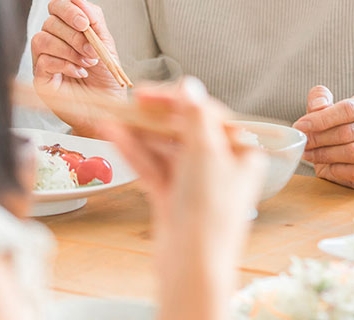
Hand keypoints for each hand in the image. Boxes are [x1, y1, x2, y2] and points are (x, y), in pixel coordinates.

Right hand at [30, 0, 126, 130]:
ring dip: (70, 50)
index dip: (69, 10)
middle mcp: (53, 40)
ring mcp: (43, 58)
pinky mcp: (40, 77)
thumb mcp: (105, 42)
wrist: (108, 104)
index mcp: (68, 28)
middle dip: (75, 36)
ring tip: (88, 62)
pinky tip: (79, 72)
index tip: (85, 23)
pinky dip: (65, 65)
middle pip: (50, 22)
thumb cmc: (106, 74)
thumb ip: (93, 17)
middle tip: (92, 50)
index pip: (57, 6)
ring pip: (42, 39)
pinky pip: (43, 61)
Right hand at [101, 79, 265, 318]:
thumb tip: (190, 86)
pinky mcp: (174, 200)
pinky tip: (114, 137)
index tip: (148, 93)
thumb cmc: (210, 212)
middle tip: (128, 101)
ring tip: (111, 117)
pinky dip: (136, 153)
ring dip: (139, 133)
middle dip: (155, 116)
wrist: (193, 267)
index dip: (178, 100)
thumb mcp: (205, 153)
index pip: (208, 114)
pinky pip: (154, 168)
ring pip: (165, 149)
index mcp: (242, 152)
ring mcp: (196, 184)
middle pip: (185, 130)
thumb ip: (195, 116)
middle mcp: (223, 166)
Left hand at [292, 86, 353, 189]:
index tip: (301, 125)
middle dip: (319, 137)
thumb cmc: (342, 129)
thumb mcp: (329, 109)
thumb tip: (317, 106)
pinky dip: (336, 170)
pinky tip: (325, 167)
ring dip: (325, 154)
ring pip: (352, 152)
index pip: (348, 109)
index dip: (322, 118)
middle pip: (348, 132)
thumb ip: (320, 99)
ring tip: (309, 154)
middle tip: (303, 142)